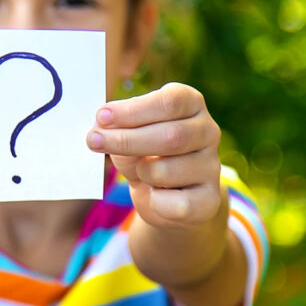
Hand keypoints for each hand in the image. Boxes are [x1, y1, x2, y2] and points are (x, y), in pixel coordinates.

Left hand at [87, 82, 222, 228]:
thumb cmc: (144, 154)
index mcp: (191, 105)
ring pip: (167, 170)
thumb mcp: (130, 134)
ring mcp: (212, 167)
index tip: (102, 117)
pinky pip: (176, 204)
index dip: (134, 110)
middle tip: (93, 141)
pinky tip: (154, 195)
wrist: (167, 196)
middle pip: (171, 135)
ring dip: (142, 172)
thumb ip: (118, 128)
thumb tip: (99, 130)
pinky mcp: (209, 200)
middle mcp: (208, 131)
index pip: (170, 101)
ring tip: (140, 172)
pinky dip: (155, 202)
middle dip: (127, 140)